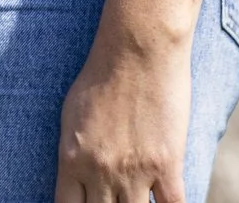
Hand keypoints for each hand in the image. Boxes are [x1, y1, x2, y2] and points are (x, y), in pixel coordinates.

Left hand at [54, 29, 191, 202]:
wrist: (137, 50)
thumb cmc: (100, 76)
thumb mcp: (71, 115)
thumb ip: (74, 152)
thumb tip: (74, 176)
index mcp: (72, 159)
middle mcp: (100, 172)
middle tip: (114, 199)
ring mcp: (135, 172)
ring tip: (136, 201)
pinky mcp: (167, 166)